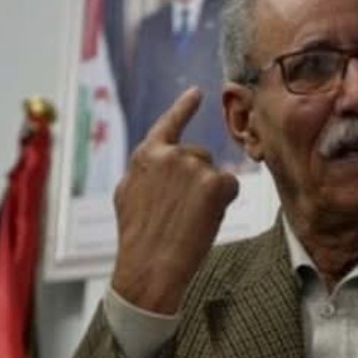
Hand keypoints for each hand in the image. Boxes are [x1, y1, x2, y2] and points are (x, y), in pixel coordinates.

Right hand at [111, 88, 239, 313]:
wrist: (150, 266)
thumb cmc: (138, 238)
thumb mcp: (127, 195)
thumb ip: (145, 172)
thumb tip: (157, 163)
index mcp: (146, 155)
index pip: (169, 123)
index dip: (184, 107)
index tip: (196, 92)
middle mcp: (170, 154)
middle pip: (199, 156)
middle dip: (198, 178)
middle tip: (182, 212)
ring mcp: (194, 165)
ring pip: (215, 173)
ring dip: (210, 193)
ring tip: (188, 219)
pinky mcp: (215, 183)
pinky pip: (230, 186)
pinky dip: (223, 203)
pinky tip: (204, 220)